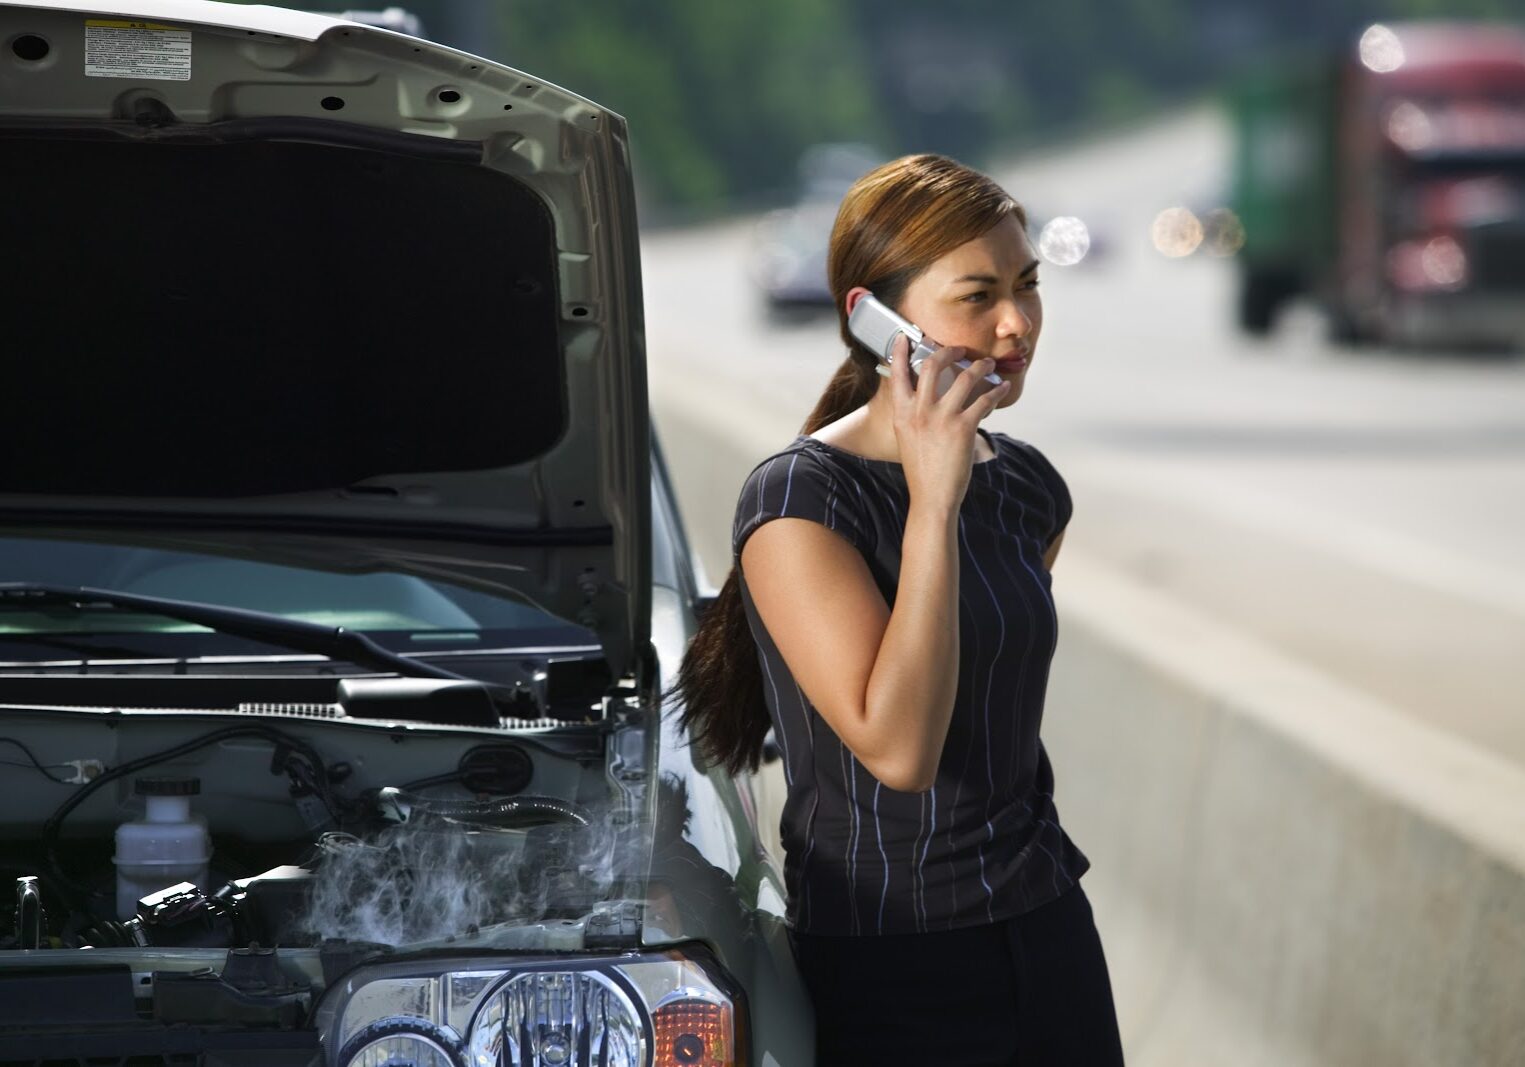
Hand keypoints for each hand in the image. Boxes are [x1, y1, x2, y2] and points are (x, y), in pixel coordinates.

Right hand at [887, 334, 1010, 511]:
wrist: (932, 498)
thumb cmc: (922, 471)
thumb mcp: (907, 439)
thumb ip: (913, 416)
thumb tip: (928, 398)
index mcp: (902, 413)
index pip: (897, 373)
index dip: (899, 352)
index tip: (904, 337)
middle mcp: (919, 411)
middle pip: (932, 365)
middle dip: (949, 351)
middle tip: (960, 349)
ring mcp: (941, 418)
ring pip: (964, 377)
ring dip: (980, 366)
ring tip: (988, 364)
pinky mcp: (963, 428)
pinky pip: (984, 400)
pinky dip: (996, 391)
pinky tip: (1001, 389)